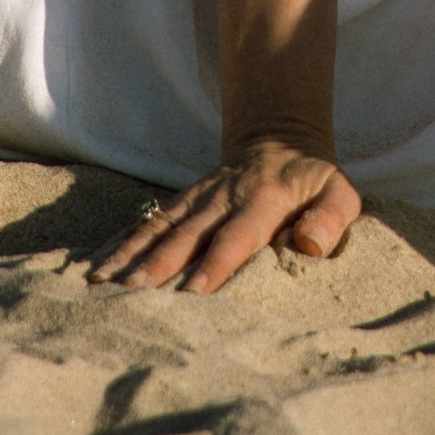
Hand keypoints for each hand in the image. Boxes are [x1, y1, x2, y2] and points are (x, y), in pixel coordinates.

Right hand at [91, 135, 361, 292]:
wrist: (280, 138)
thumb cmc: (313, 180)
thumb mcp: (339, 192)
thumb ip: (331, 217)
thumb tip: (312, 245)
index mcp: (264, 200)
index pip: (237, 236)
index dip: (216, 264)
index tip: (194, 292)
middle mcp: (224, 198)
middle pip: (187, 235)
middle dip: (158, 266)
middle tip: (131, 296)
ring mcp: (198, 198)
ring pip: (160, 227)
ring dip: (131, 254)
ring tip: (101, 283)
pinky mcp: (182, 201)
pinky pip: (148, 222)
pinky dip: (121, 242)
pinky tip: (96, 266)